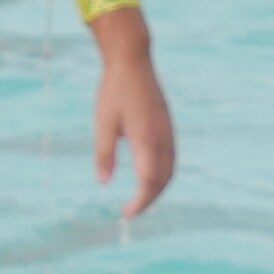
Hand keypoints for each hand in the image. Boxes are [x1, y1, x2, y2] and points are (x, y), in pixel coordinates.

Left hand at [92, 44, 175, 218]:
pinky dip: (162, 175)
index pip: (148, 181)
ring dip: (158, 189)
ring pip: (170, 170)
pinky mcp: (168, 126)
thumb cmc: (114, 91)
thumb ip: (104, 154)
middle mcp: (162, 136)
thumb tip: (103, 183)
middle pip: (163, 180)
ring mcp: (168, 131)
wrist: (133, 60)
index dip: (139, 202)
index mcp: (145, 137)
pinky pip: (171, 158)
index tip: (125, 213)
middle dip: (149, 200)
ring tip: (140, 200)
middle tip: (130, 211)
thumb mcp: (103, 123)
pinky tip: (149, 179)